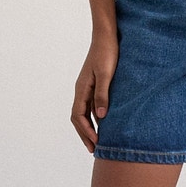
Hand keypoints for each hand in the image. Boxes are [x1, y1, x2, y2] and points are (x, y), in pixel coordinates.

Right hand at [72, 33, 118, 152]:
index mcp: (82, 89)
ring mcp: (87, 88)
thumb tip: (100, 117)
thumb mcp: (107, 75)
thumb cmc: (107, 53)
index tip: (95, 143)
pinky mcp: (94, 85)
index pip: (78, 116)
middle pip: (78, 118)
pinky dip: (95, 118)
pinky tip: (104, 124)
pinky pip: (91, 106)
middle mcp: (81, 90)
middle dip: (85, 134)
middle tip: (94, 150)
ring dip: (90, 128)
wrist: (107, 36)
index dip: (85, 131)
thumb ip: (103, 95)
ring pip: (84, 113)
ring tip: (97, 141)